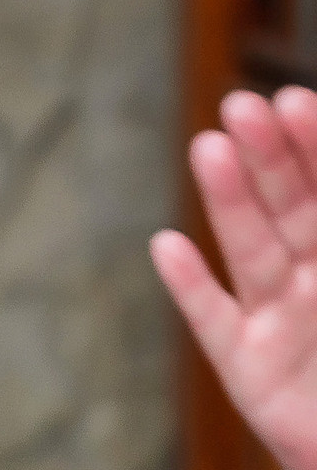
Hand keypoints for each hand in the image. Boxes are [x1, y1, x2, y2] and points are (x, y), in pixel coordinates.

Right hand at [154, 87, 316, 469]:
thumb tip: (262, 232)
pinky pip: (214, 320)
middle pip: (292, 209)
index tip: (296, 101)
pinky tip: (167, 246)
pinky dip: (191, 286)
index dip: (316, 148)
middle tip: (244, 104)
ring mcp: (277, 321)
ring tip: (208, 147)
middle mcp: (314, 282)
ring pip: (253, 251)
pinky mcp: (245, 368)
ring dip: (229, 200)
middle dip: (270, 156)